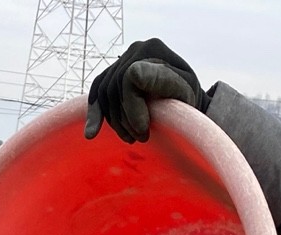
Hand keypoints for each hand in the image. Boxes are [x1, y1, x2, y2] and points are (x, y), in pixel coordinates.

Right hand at [84, 39, 207, 143]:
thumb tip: (133, 72)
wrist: (186, 103)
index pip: (128, 78)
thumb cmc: (189, 102)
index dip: (132, 108)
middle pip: (114, 88)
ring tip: (131, 138)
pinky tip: (92, 134)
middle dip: (124, 119)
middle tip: (141, 138)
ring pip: (104, 94)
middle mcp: (135, 49)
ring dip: (115, 122)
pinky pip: (97, 92)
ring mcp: (123, 60)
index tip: (143, 130)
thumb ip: (162, 81)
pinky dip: (95, 113)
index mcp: (152, 49)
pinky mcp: (113, 75)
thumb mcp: (184, 93)